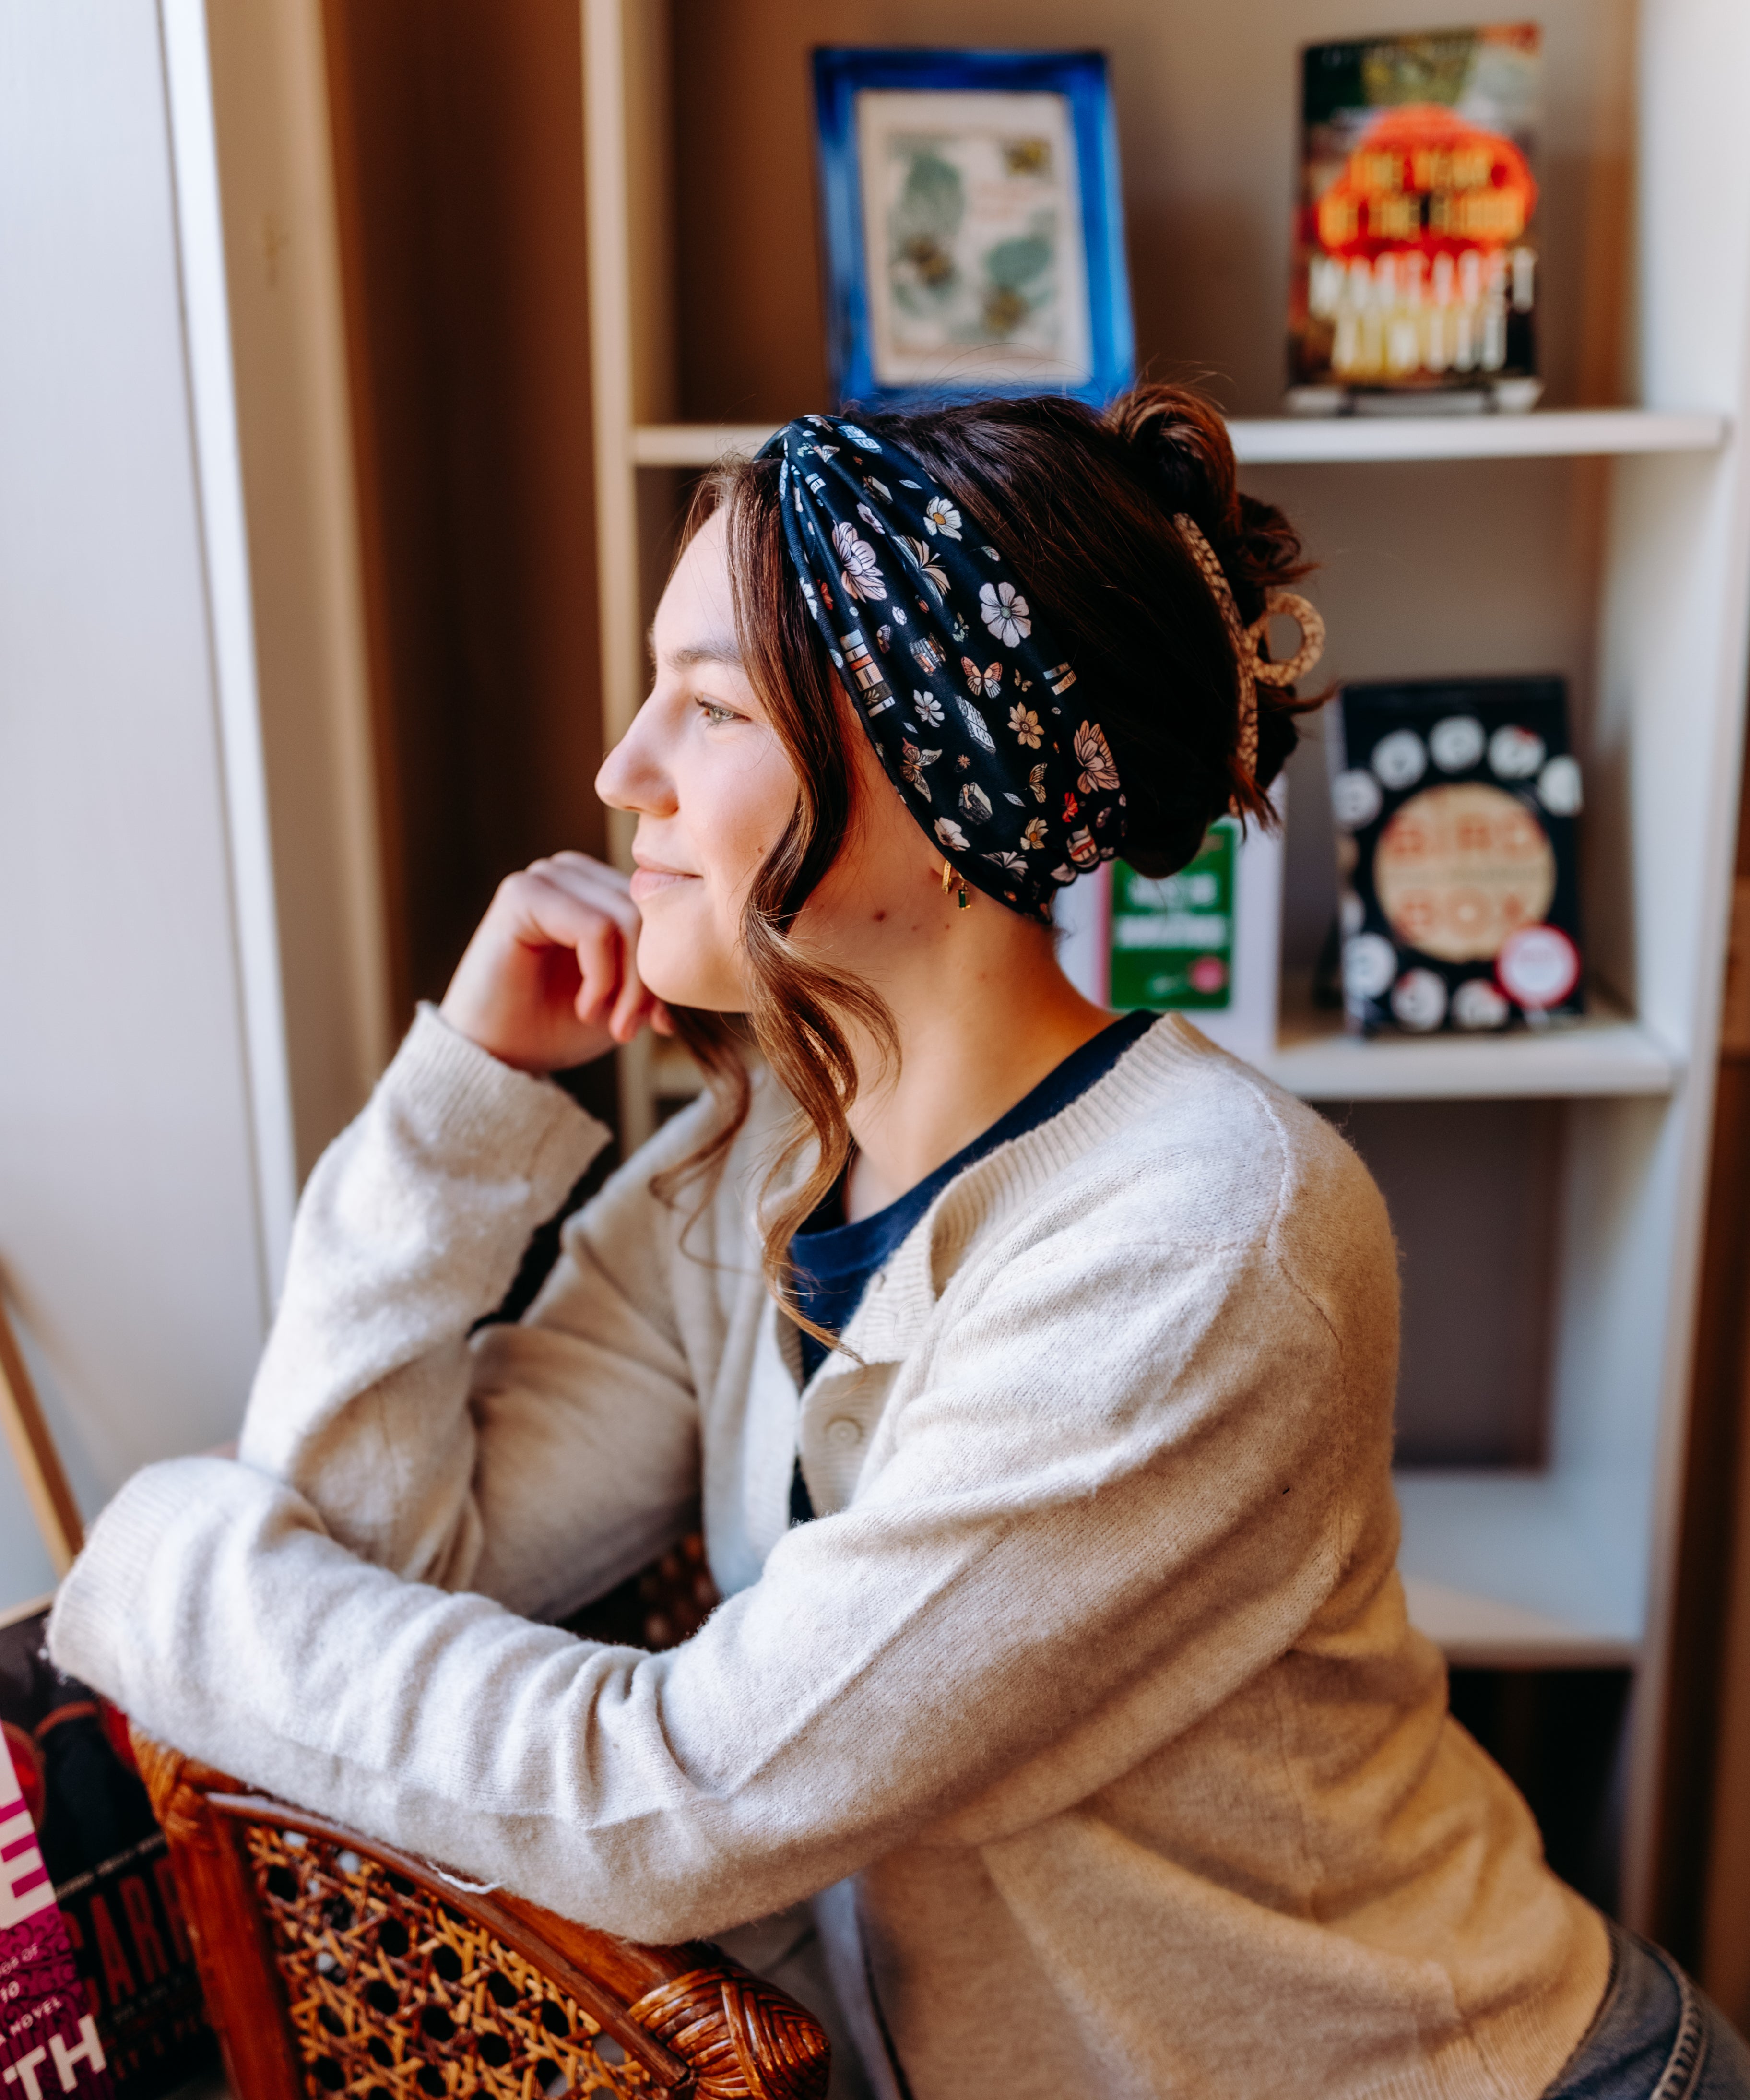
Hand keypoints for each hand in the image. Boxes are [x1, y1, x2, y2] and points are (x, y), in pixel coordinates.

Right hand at [439, 853, 672, 1073]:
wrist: (496, 1058)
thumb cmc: (556, 1028)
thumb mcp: (625, 998)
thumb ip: (659, 971)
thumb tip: (700, 968)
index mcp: (597, 888)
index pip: (659, 908)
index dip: (665, 966)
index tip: (659, 1023)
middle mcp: (572, 873)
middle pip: (645, 911)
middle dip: (648, 979)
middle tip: (632, 1029)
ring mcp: (545, 876)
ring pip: (625, 918)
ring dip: (628, 983)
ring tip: (614, 1025)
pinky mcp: (521, 894)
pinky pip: (594, 927)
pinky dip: (601, 976)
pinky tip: (586, 1008)